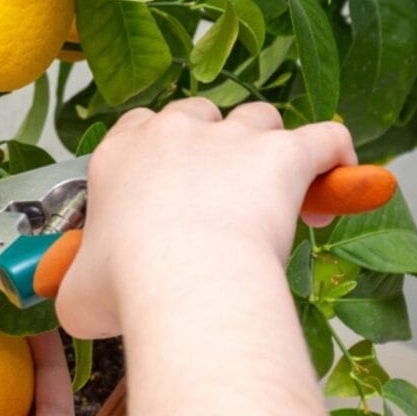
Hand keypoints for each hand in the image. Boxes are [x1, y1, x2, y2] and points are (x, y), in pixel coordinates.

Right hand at [56, 98, 355, 338]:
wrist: (182, 281)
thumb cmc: (125, 287)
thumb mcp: (77, 295)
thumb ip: (77, 284)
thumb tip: (78, 300)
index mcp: (119, 155)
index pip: (137, 128)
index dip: (156, 155)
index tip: (166, 191)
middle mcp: (173, 134)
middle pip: (198, 116)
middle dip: (210, 145)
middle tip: (217, 196)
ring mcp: (231, 140)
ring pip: (256, 118)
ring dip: (264, 145)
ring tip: (272, 190)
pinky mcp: (283, 155)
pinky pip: (324, 138)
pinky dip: (334, 154)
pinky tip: (339, 172)